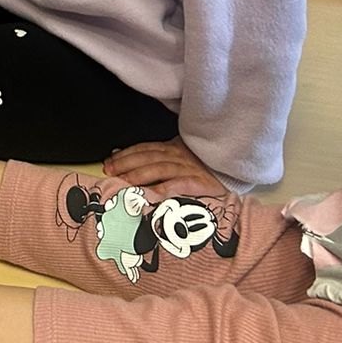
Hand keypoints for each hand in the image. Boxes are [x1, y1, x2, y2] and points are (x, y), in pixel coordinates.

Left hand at [101, 137, 227, 199]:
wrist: (233, 172)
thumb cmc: (202, 166)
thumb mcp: (177, 155)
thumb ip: (152, 156)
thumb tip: (120, 153)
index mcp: (171, 148)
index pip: (144, 149)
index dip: (125, 155)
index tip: (108, 162)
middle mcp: (178, 156)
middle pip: (147, 157)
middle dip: (126, 163)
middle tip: (110, 172)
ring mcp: (189, 168)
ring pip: (160, 168)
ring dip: (140, 174)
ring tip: (124, 182)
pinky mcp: (200, 182)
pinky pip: (179, 185)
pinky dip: (164, 188)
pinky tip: (152, 194)